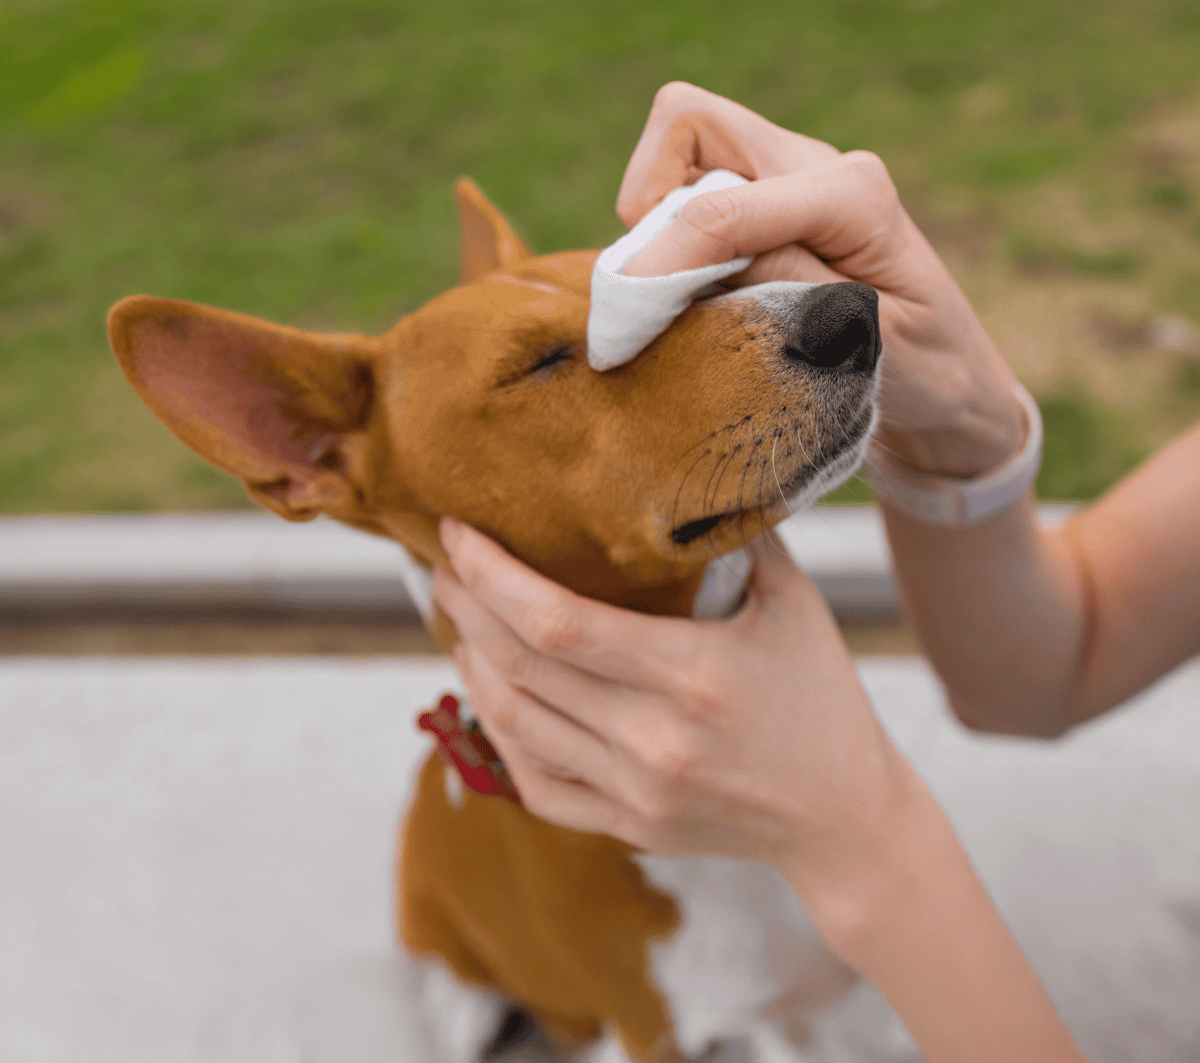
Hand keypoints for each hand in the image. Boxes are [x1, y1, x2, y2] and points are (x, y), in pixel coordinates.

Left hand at [432, 517, 915, 905]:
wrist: (843, 817)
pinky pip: (534, 779)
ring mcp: (634, 792)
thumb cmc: (821, 698)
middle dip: (464, 606)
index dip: (492, 575)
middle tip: (444, 563)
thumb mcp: (795, 604)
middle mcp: (652, 741)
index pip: (557, 621)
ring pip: (513, 722)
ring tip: (459, 616)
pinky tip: (490, 688)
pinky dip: (498, 729)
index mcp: (693, 676)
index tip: (458, 534)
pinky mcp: (625, 825)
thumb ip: (741, 535)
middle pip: (518, 667)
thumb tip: (685, 470)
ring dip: (471, 662)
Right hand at [617, 82, 1026, 478]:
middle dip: (646, 195)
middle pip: (689, 120)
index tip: (628, 323)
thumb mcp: (867, 342)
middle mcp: (814, 166)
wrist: (950, 387)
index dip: (662, 258)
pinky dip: (669, 238)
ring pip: (680, 149)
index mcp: (853, 194)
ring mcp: (785, 178)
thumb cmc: (923, 371)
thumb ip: (788, 287)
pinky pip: (689, 189)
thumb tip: (700, 255)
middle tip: (651, 285)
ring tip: (673, 301)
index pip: (723, 203)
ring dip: (655, 219)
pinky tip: (690, 298)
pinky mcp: (763, 204)